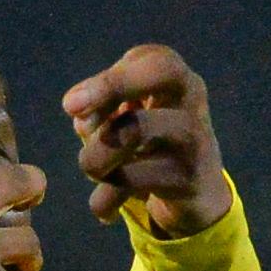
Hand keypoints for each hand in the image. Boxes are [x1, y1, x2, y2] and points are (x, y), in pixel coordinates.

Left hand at [62, 45, 230, 235]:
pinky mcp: (187, 181)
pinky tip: (105, 212)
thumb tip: (80, 117)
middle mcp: (192, 102)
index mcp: (178, 81)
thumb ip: (104, 111)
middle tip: (74, 113)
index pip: (151, 58)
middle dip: (109, 87)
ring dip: (95, 155)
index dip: (109, 77)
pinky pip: (131, 183)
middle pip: (159, 73)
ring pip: (135, 130)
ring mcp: (193, 141)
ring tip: (92, 170)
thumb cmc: (155, 150)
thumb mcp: (131, 121)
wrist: (199, 197)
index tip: (72, 105)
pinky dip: (104, 201)